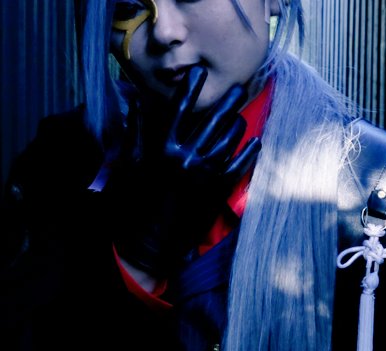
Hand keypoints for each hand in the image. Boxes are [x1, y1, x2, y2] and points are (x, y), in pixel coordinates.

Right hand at [107, 66, 261, 278]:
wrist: (151, 242)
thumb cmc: (136, 203)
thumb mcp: (130, 165)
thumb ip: (135, 132)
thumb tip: (136, 102)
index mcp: (162, 148)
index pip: (179, 109)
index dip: (191, 88)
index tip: (200, 72)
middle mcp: (185, 157)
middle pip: (212, 120)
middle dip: (228, 101)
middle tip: (239, 87)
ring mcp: (204, 174)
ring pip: (229, 140)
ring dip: (237, 125)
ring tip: (240, 117)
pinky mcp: (217, 191)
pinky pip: (240, 166)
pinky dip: (249, 153)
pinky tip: (256, 143)